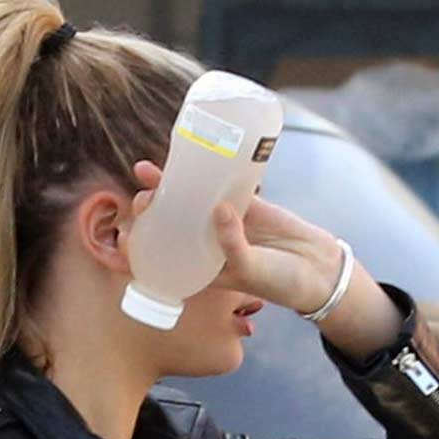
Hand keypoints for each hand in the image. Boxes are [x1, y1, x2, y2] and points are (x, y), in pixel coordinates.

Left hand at [131, 160, 345, 319]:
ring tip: (146, 172)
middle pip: (170, 223)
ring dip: (168, 185)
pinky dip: (202, 170)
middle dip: (150, 210)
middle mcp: (207, 244)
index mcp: (201, 269)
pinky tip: (186, 156)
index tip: (123, 238)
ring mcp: (224, 220)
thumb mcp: (251, 271)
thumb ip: (232, 245)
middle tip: (141, 200)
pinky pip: (218, 182)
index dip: (140, 250)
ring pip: (189, 199)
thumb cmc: (280, 281)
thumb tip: (218, 208)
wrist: (316, 267)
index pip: (163, 258)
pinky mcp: (244, 201)